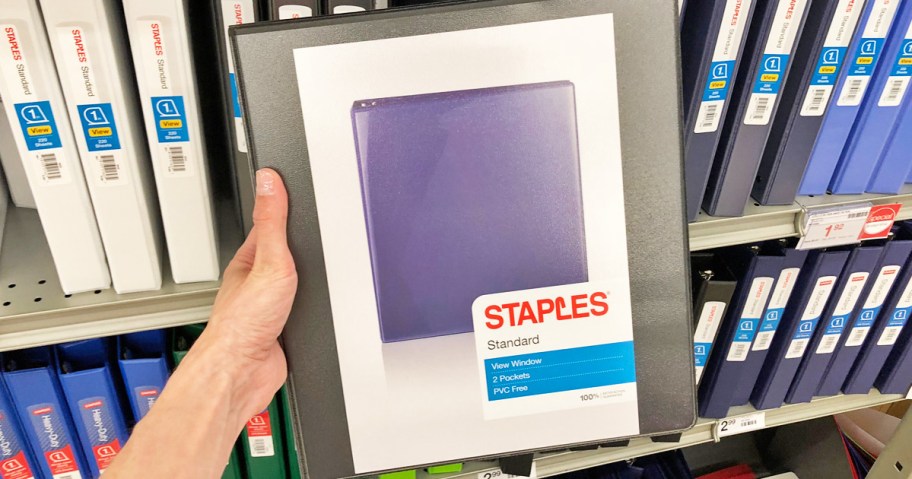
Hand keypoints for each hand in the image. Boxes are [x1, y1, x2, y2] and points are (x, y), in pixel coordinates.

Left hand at [199, 168, 296, 419]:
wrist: (244, 372)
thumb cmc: (244, 322)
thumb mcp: (269, 261)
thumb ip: (273, 221)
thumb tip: (268, 179)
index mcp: (250, 260)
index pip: (269, 225)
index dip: (282, 208)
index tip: (290, 188)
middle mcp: (257, 282)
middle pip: (282, 254)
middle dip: (297, 243)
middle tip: (308, 220)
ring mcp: (270, 307)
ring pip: (292, 283)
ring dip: (304, 277)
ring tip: (313, 259)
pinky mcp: (284, 329)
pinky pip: (301, 310)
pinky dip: (310, 305)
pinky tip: (315, 303)